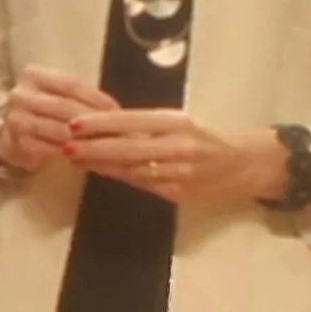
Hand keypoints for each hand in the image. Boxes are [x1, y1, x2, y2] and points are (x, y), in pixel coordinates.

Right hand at [0, 67, 112, 172]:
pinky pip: (46, 148)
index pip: (70, 84)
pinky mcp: (15, 142)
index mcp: (34, 75)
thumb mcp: (61, 95)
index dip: (95, 97)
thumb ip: (82, 97)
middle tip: (111, 129)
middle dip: (90, 118)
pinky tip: (82, 155)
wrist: (17, 132)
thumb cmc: (47, 109)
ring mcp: (15, 118)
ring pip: (54, 128)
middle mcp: (20, 94)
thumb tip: (115, 110)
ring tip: (100, 142)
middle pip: (62, 105)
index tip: (116, 109)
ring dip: (79, 137)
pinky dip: (66, 151)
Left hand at [67, 109, 285, 205]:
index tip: (75, 123)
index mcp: (177, 122)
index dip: (100, 123)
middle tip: (66, 145)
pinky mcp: (179, 192)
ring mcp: (179, 171)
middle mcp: (178, 145)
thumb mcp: (180, 124)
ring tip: (76, 159)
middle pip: (127, 146)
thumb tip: (106, 127)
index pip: (131, 120)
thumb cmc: (207, 140)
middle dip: (93, 147)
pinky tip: (102, 172)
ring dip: (101, 164)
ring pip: (131, 168)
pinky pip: (143, 184)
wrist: (244, 164)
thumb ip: (148, 127)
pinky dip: (121, 177)